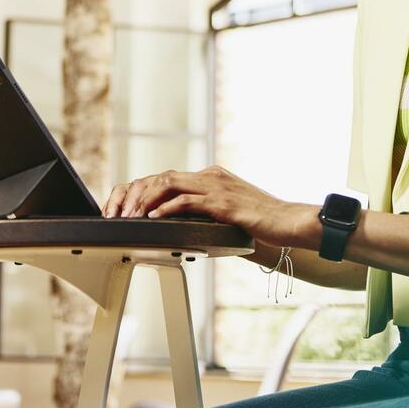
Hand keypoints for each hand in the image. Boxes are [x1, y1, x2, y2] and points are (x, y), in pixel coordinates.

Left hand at [101, 165, 320, 248]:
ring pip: (169, 184)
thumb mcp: (228, 217)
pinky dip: (166, 209)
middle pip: (162, 177)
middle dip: (135, 194)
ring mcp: (216, 187)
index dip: (142, 191)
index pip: (167, 178)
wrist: (290, 223)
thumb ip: (206, 217)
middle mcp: (211, 176)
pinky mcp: (223, 202)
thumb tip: (184, 231)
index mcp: (211, 178)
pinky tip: (153, 219)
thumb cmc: (263, 226)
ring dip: (145, 200)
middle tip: (118, 213)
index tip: (124, 207)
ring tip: (129, 216)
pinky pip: (187, 201)